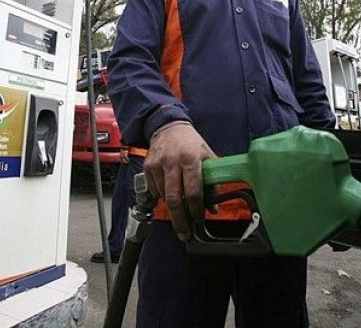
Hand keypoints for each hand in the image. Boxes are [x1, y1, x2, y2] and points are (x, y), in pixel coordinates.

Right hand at [144, 122, 215, 240]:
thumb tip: (212, 206)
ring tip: (179, 212)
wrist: (168, 126)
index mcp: (191, 160)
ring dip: (172, 208)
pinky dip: (161, 197)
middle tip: (184, 233)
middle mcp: (172, 163)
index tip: (198, 218)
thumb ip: (212, 181)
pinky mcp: (148, 167)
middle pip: (175, 200)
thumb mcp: (207, 156)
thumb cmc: (190, 143)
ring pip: (163, 197)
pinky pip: (154, 190)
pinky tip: (168, 193)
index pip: (193, 191)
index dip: (196, 209)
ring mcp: (158, 165)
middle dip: (180, 220)